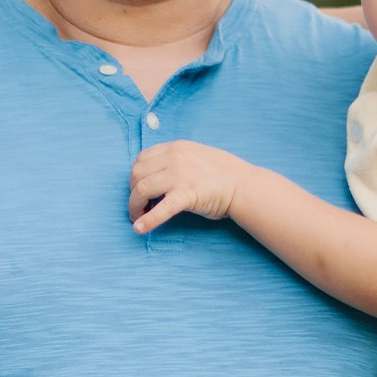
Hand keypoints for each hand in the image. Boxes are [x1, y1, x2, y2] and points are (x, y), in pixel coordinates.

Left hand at [129, 141, 246, 233]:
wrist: (244, 185)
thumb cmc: (223, 174)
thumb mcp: (195, 156)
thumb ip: (175, 160)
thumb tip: (155, 175)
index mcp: (176, 147)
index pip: (142, 158)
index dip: (136, 176)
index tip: (138, 190)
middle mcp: (174, 157)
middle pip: (137, 173)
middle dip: (132, 192)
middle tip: (137, 207)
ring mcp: (180, 175)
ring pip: (142, 189)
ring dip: (135, 206)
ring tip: (137, 218)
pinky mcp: (187, 194)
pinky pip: (160, 208)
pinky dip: (147, 220)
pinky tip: (139, 229)